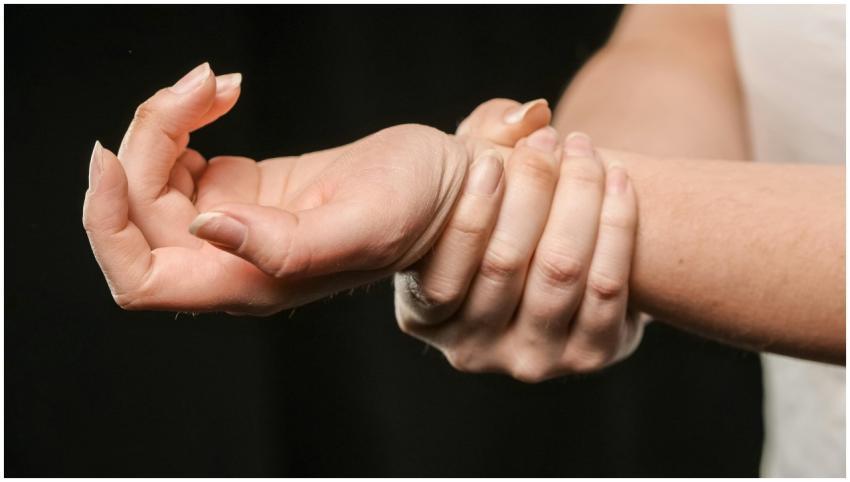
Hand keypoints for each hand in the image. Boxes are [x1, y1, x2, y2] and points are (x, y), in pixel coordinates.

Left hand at [83, 64, 546, 314]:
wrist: (445, 184)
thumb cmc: (421, 210)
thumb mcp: (364, 225)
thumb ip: (288, 246)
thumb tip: (208, 228)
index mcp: (252, 283)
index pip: (141, 279)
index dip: (107, 225)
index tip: (110, 157)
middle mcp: (232, 260)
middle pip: (136, 213)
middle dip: (146, 140)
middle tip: (200, 86)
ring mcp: (231, 224)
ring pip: (149, 179)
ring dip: (164, 120)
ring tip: (215, 84)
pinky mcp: (239, 189)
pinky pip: (177, 155)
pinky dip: (185, 116)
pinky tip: (222, 96)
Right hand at [394, 99, 644, 381]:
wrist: (551, 256)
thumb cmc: (495, 211)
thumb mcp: (467, 179)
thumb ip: (481, 139)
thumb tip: (530, 114)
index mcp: (423, 317)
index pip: (440, 278)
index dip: (470, 213)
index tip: (493, 160)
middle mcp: (471, 351)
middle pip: (504, 265)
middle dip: (531, 189)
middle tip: (549, 140)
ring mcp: (532, 360)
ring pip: (560, 271)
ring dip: (578, 197)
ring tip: (583, 149)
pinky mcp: (591, 355)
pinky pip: (608, 286)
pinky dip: (616, 225)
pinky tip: (618, 180)